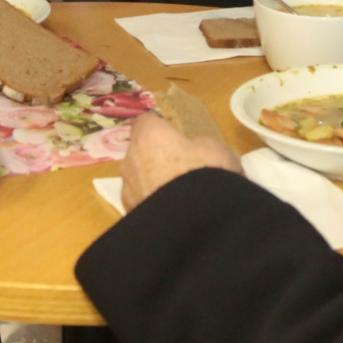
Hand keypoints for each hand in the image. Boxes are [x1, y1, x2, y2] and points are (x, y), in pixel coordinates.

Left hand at [118, 114, 240, 210]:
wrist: (193, 221)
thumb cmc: (204, 174)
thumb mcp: (215, 149)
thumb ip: (198, 146)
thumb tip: (195, 151)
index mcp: (148, 136)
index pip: (146, 122)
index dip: (161, 129)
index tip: (175, 137)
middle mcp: (130, 160)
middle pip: (139, 153)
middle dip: (156, 160)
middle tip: (182, 170)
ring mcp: (128, 190)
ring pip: (138, 181)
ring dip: (153, 185)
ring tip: (179, 198)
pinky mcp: (130, 215)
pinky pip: (142, 204)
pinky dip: (154, 207)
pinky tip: (173, 216)